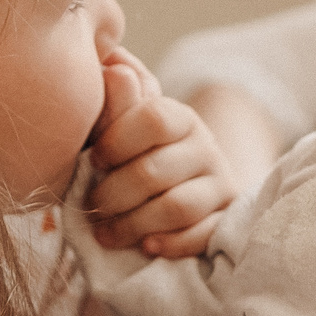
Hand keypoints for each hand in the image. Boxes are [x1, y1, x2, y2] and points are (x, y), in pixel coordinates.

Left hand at [86, 48, 237, 258]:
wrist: (182, 190)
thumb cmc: (137, 157)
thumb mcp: (122, 130)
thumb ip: (115, 105)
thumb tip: (112, 68)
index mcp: (178, 117)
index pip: (153, 119)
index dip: (116, 141)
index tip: (92, 160)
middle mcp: (205, 148)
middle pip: (155, 172)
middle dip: (113, 194)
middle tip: (90, 206)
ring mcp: (219, 186)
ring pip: (177, 207)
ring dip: (133, 224)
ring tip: (106, 234)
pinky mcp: (225, 220)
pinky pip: (203, 235)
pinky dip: (172, 244)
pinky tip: (146, 248)